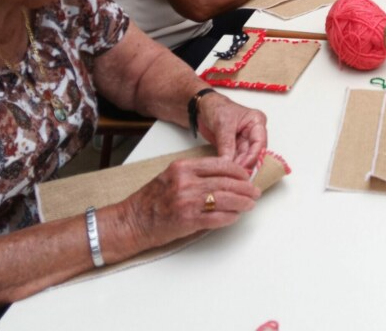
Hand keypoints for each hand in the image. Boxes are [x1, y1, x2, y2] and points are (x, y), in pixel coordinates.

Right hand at [121, 155, 260, 250]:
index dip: (238, 171)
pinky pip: (216, 218)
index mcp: (184, 167)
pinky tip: (236, 216)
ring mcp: (187, 201)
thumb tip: (222, 176)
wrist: (131, 221)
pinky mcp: (188, 220)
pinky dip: (229, 217)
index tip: (246, 176)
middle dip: (245, 187)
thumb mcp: (171, 175)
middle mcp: (186, 182)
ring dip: (242, 202)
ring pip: (225, 199)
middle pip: (226, 182)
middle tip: (255, 191)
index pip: (220, 164)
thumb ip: (195, 173)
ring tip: (251, 204)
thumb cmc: (150, 200)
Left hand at [197, 92, 268, 168]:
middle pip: (254, 153)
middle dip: (245, 164)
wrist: (203, 108)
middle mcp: (254, 132)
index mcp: (256, 121)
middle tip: (234, 175)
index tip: (242, 168)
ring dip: (238, 167)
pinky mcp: (236, 147)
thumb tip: (228, 163)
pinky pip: (237, 159)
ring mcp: (245, 141)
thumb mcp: (222, 125)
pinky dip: (232, 165)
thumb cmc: (216, 108)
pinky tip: (227, 172)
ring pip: (245, 158)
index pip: (259, 142)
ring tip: (230, 175)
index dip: (252, 157)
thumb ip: (226, 144)